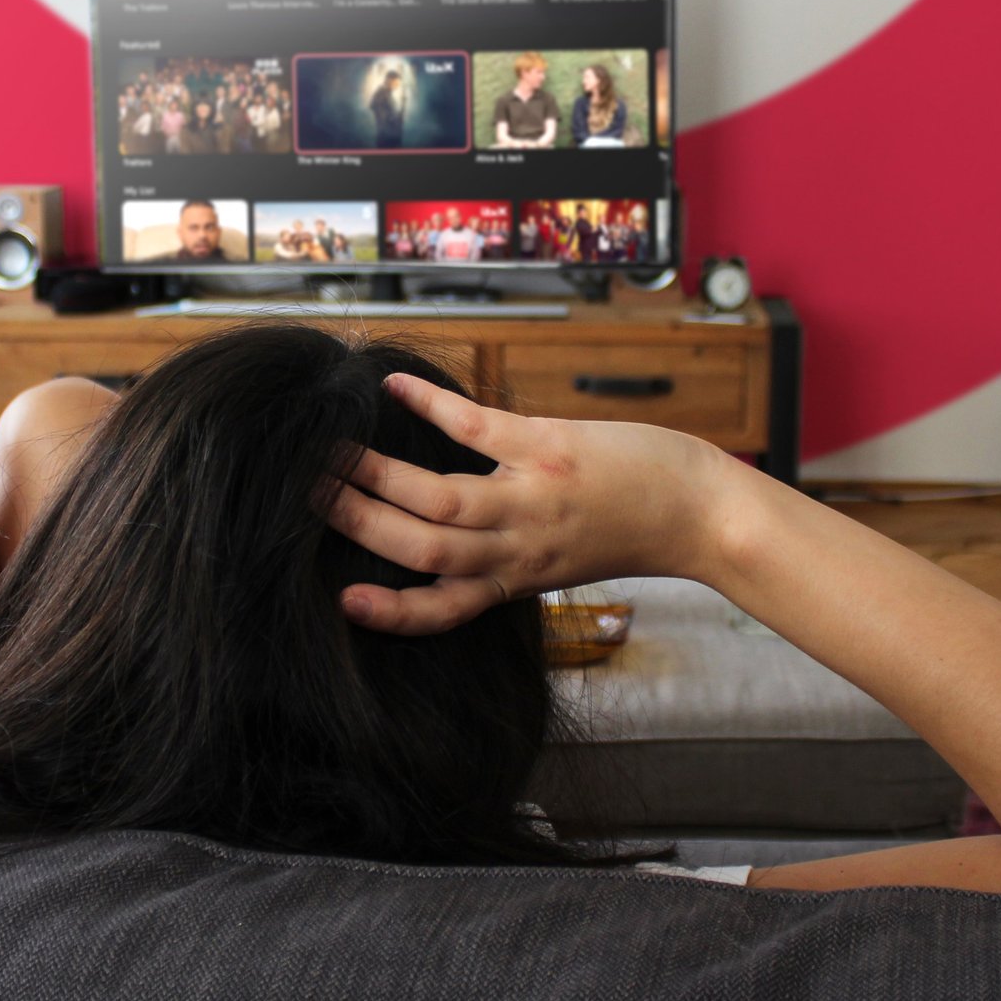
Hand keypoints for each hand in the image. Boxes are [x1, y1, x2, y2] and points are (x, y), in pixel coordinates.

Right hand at [326, 373, 738, 634]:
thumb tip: (437, 537)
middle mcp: (519, 548)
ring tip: (331, 453)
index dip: (391, 611)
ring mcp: (532, 498)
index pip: (444, 607)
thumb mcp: (556, 562)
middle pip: (424, 548)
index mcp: (516, 579)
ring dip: (379, 476)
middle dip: (360, 526)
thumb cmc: (626, 532)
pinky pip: (477, 428)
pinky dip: (431, 408)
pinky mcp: (549, 449)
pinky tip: (395, 390)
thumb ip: (501, 556)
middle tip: (304, 498)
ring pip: (441, 497)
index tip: (342, 601)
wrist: (696, 509)